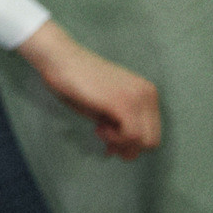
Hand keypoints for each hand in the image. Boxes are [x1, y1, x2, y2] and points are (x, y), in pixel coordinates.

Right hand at [19, 21, 160, 158]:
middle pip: (152, 141)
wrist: (59, 59)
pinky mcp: (123, 103)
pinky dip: (114, 139)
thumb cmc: (75, 81)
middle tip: (104, 139)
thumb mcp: (105, 107)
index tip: (109, 140)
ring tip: (100, 129)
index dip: (131, 143)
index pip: (153, 133)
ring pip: (145, 141)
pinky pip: (131, 136)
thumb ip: (120, 124)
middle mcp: (148, 94)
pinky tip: (98, 127)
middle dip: (127, 147)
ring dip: (120, 143)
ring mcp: (138, 98)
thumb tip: (127, 153)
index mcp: (147, 93)